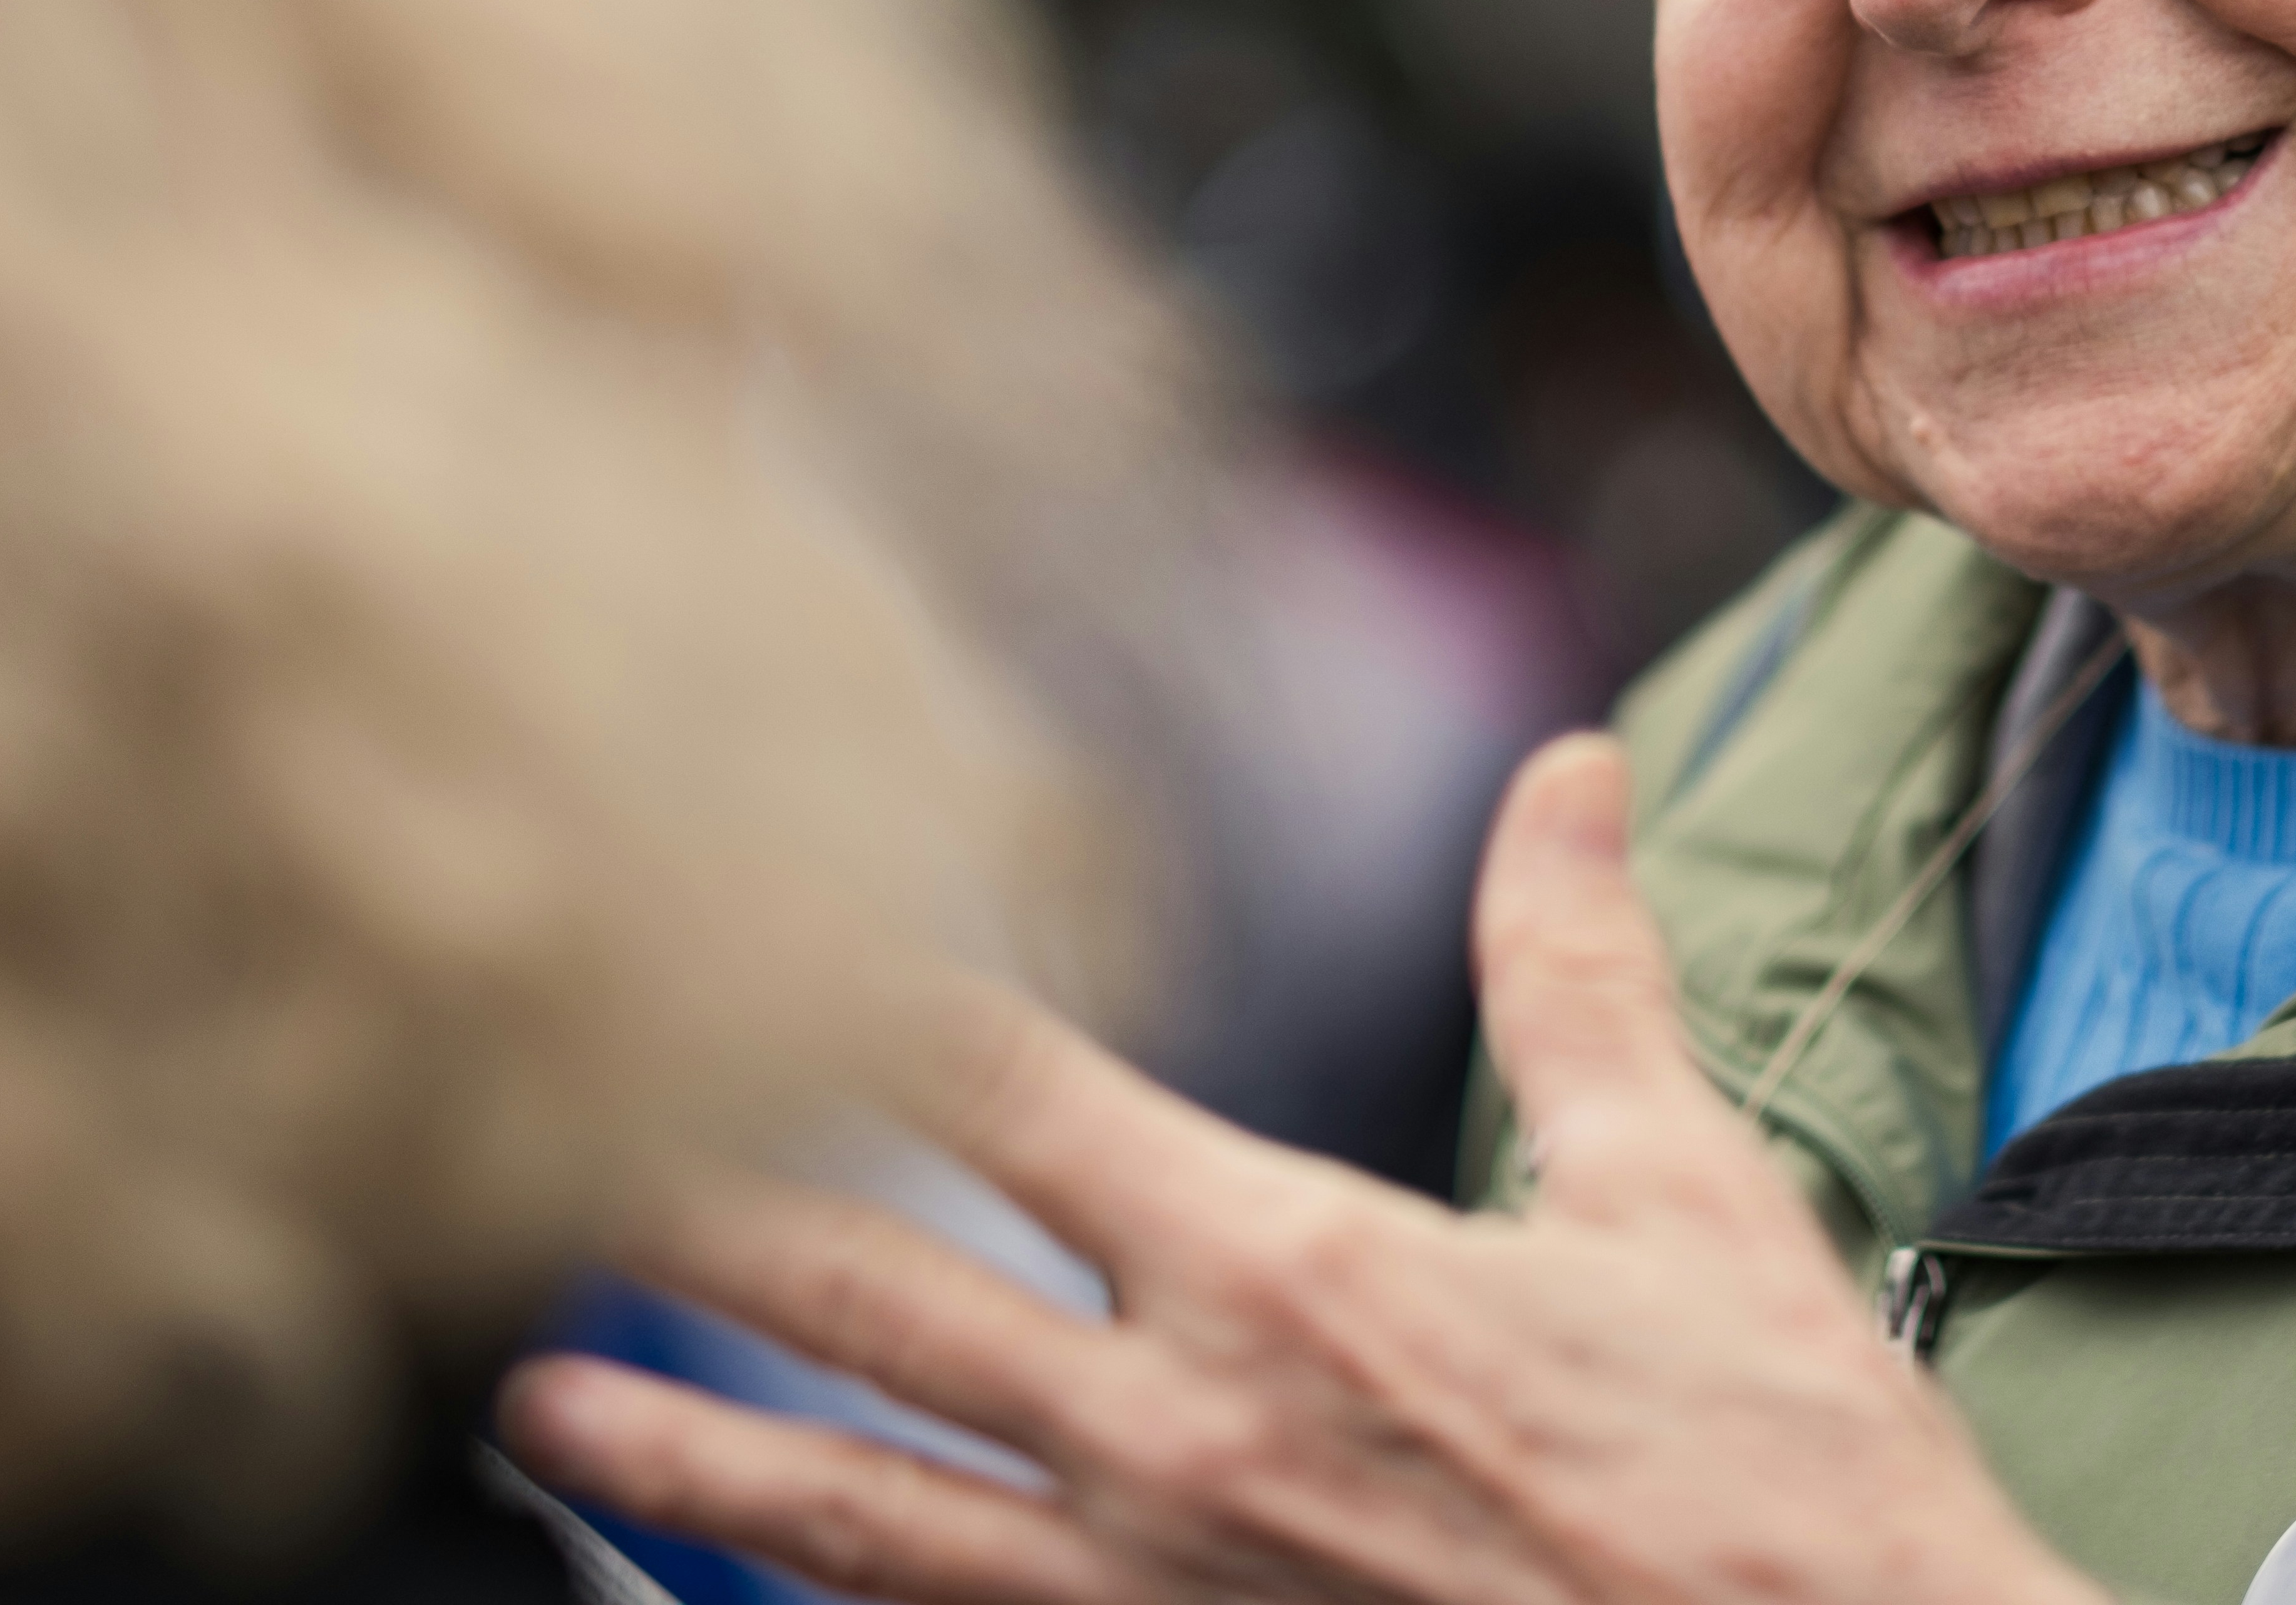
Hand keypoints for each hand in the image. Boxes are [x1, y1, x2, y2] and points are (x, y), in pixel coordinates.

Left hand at [497, 735, 2106, 1604]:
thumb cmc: (1763, 1474)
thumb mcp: (1682, 1191)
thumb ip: (1582, 973)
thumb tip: (1569, 772)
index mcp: (1292, 1274)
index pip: (1024, 1098)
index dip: (875, 1002)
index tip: (749, 925)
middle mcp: (1184, 1435)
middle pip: (881, 1302)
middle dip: (703, 1217)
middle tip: (532, 1146)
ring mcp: (1159, 1593)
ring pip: (852, 1513)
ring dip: (682, 1454)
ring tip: (532, 1409)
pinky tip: (736, 1593)